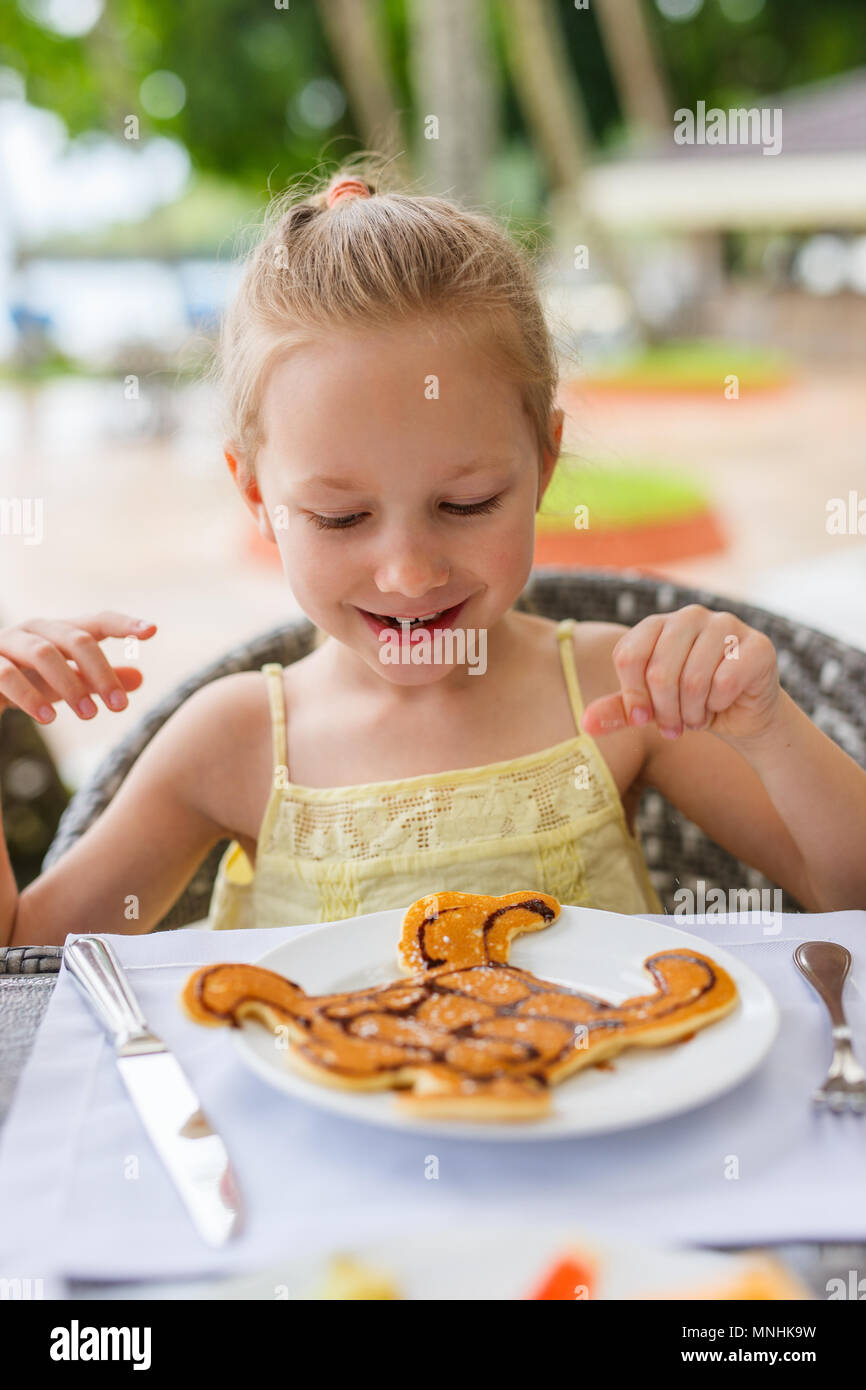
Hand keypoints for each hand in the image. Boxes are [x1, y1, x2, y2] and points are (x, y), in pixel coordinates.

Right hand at [0, 612, 156, 722]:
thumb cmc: (28, 679)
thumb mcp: (66, 680)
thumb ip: (97, 679)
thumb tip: (140, 678)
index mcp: (60, 630)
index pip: (97, 621)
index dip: (124, 623)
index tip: (152, 631)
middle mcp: (35, 629)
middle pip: (76, 639)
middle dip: (101, 672)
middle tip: (120, 706)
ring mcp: (7, 642)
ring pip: (43, 653)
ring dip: (69, 684)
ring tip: (90, 715)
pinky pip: (7, 675)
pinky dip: (30, 697)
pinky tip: (49, 717)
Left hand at [580, 605, 781, 744]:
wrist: (743, 715)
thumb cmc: (690, 704)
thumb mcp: (649, 710)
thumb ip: (619, 711)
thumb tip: (586, 723)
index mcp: (659, 624)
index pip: (628, 656)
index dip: (632, 696)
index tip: (643, 717)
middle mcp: (691, 616)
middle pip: (659, 670)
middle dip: (664, 711)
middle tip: (674, 727)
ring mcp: (726, 625)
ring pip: (692, 679)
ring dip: (692, 712)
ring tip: (697, 717)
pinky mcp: (757, 645)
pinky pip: (724, 682)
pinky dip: (718, 705)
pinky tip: (721, 705)